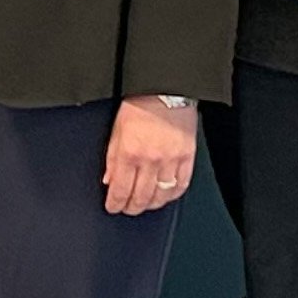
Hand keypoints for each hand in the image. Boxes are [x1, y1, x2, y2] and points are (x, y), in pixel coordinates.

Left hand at [103, 96, 198, 215]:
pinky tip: (165, 196)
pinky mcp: (187, 157)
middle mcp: (150, 159)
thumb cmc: (140, 104)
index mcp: (129, 152)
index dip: (115, 203)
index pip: (120, 189)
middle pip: (140, 197)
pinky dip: (172, 195)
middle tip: (127, 208)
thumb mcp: (116, 130)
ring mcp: (171, 160)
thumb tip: (109, 180)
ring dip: (151, 204)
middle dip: (131, 207)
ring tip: (145, 204)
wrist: (166, 89)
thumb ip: (112, 158)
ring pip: (161, 196)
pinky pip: (181, 185)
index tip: (113, 207)